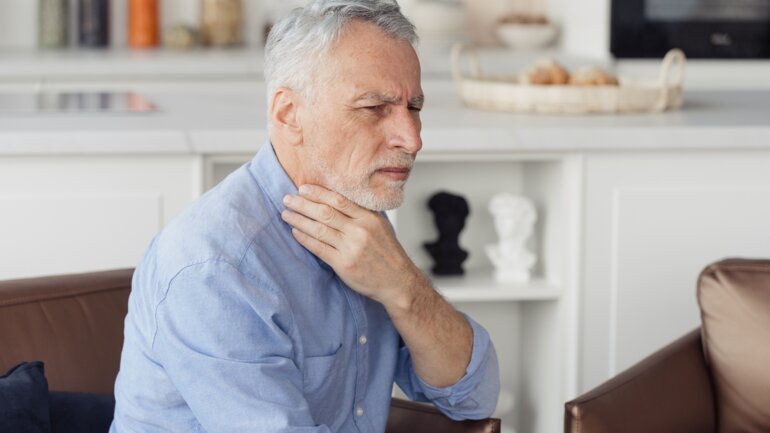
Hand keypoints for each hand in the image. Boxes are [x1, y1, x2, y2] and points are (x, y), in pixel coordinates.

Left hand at [281, 184, 422, 307]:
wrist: (397, 281)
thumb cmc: (387, 253)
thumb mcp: (380, 226)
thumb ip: (361, 214)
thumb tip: (336, 200)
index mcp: (369, 218)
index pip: (338, 200)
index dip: (318, 193)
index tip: (302, 188)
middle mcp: (359, 230)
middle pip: (325, 212)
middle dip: (303, 204)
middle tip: (287, 199)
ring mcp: (351, 248)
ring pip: (319, 229)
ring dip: (299, 220)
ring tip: (286, 214)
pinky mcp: (344, 264)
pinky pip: (319, 248)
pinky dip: (305, 239)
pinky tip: (295, 232)